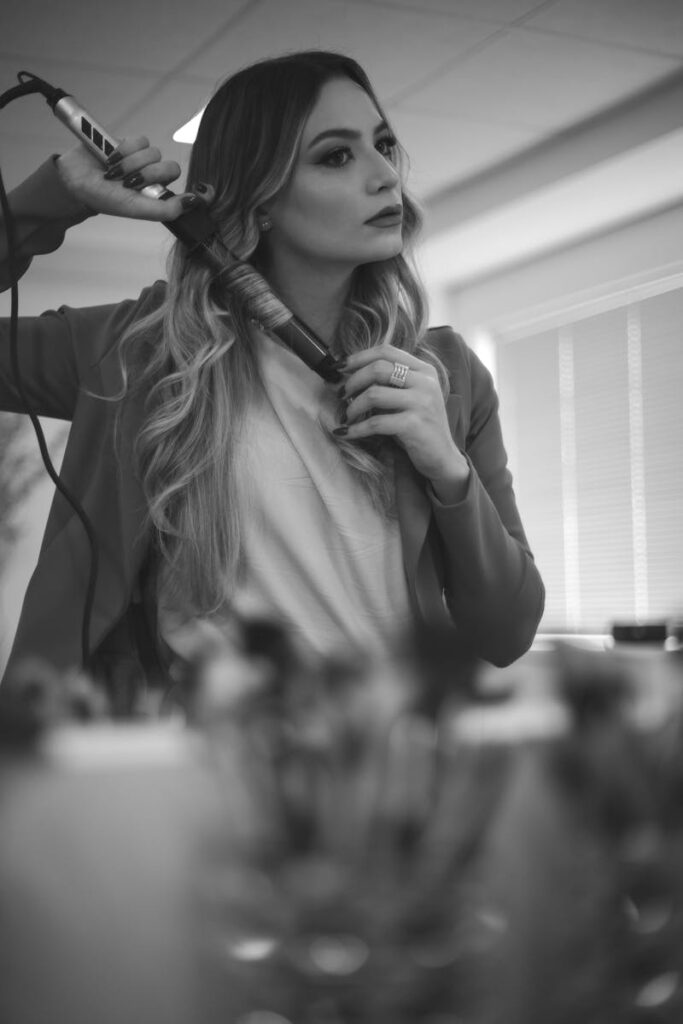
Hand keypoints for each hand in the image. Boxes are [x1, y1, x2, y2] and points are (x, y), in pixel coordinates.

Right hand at [55, 135, 213, 221]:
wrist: (74, 179)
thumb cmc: (104, 198)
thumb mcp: (135, 208)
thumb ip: (165, 210)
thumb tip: (193, 202)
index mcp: (158, 195)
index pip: (184, 189)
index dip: (186, 188)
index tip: (186, 189)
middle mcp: (154, 178)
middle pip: (170, 167)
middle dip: (147, 175)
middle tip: (128, 183)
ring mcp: (143, 160)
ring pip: (154, 153)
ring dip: (132, 163)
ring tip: (115, 172)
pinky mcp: (131, 144)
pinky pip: (140, 140)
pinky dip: (125, 150)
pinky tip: (111, 158)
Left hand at [336, 345, 469, 499]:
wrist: (443, 457)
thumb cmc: (420, 427)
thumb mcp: (409, 398)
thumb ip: (389, 384)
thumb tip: (348, 377)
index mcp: (424, 370)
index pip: (386, 351)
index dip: (358, 357)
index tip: (339, 368)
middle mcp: (425, 382)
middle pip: (378, 368)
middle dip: (352, 381)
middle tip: (340, 395)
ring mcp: (422, 402)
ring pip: (374, 394)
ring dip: (353, 406)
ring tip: (346, 416)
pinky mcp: (415, 425)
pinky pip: (376, 423)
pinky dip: (355, 429)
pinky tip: (345, 433)